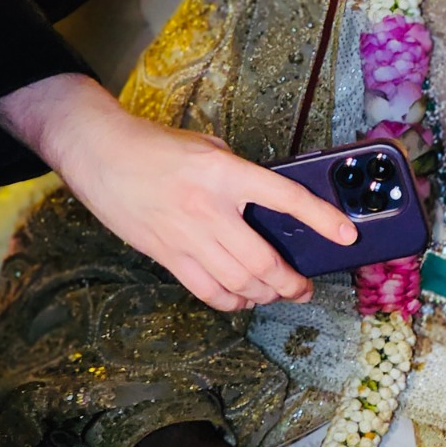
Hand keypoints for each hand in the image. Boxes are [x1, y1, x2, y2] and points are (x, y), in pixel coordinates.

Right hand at [0, 73, 356, 310]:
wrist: (100, 153)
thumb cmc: (154, 145)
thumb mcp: (206, 146)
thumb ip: (237, 172)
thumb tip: (264, 202)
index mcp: (224, 172)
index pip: (284, 198)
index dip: (320, 218)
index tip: (345, 235)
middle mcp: (209, 208)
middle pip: (262, 260)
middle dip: (291, 281)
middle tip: (304, 286)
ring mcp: (186, 236)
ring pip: (238, 282)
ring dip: (265, 295)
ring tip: (278, 294)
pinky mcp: (166, 255)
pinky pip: (206, 290)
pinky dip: (231, 301)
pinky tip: (242, 299)